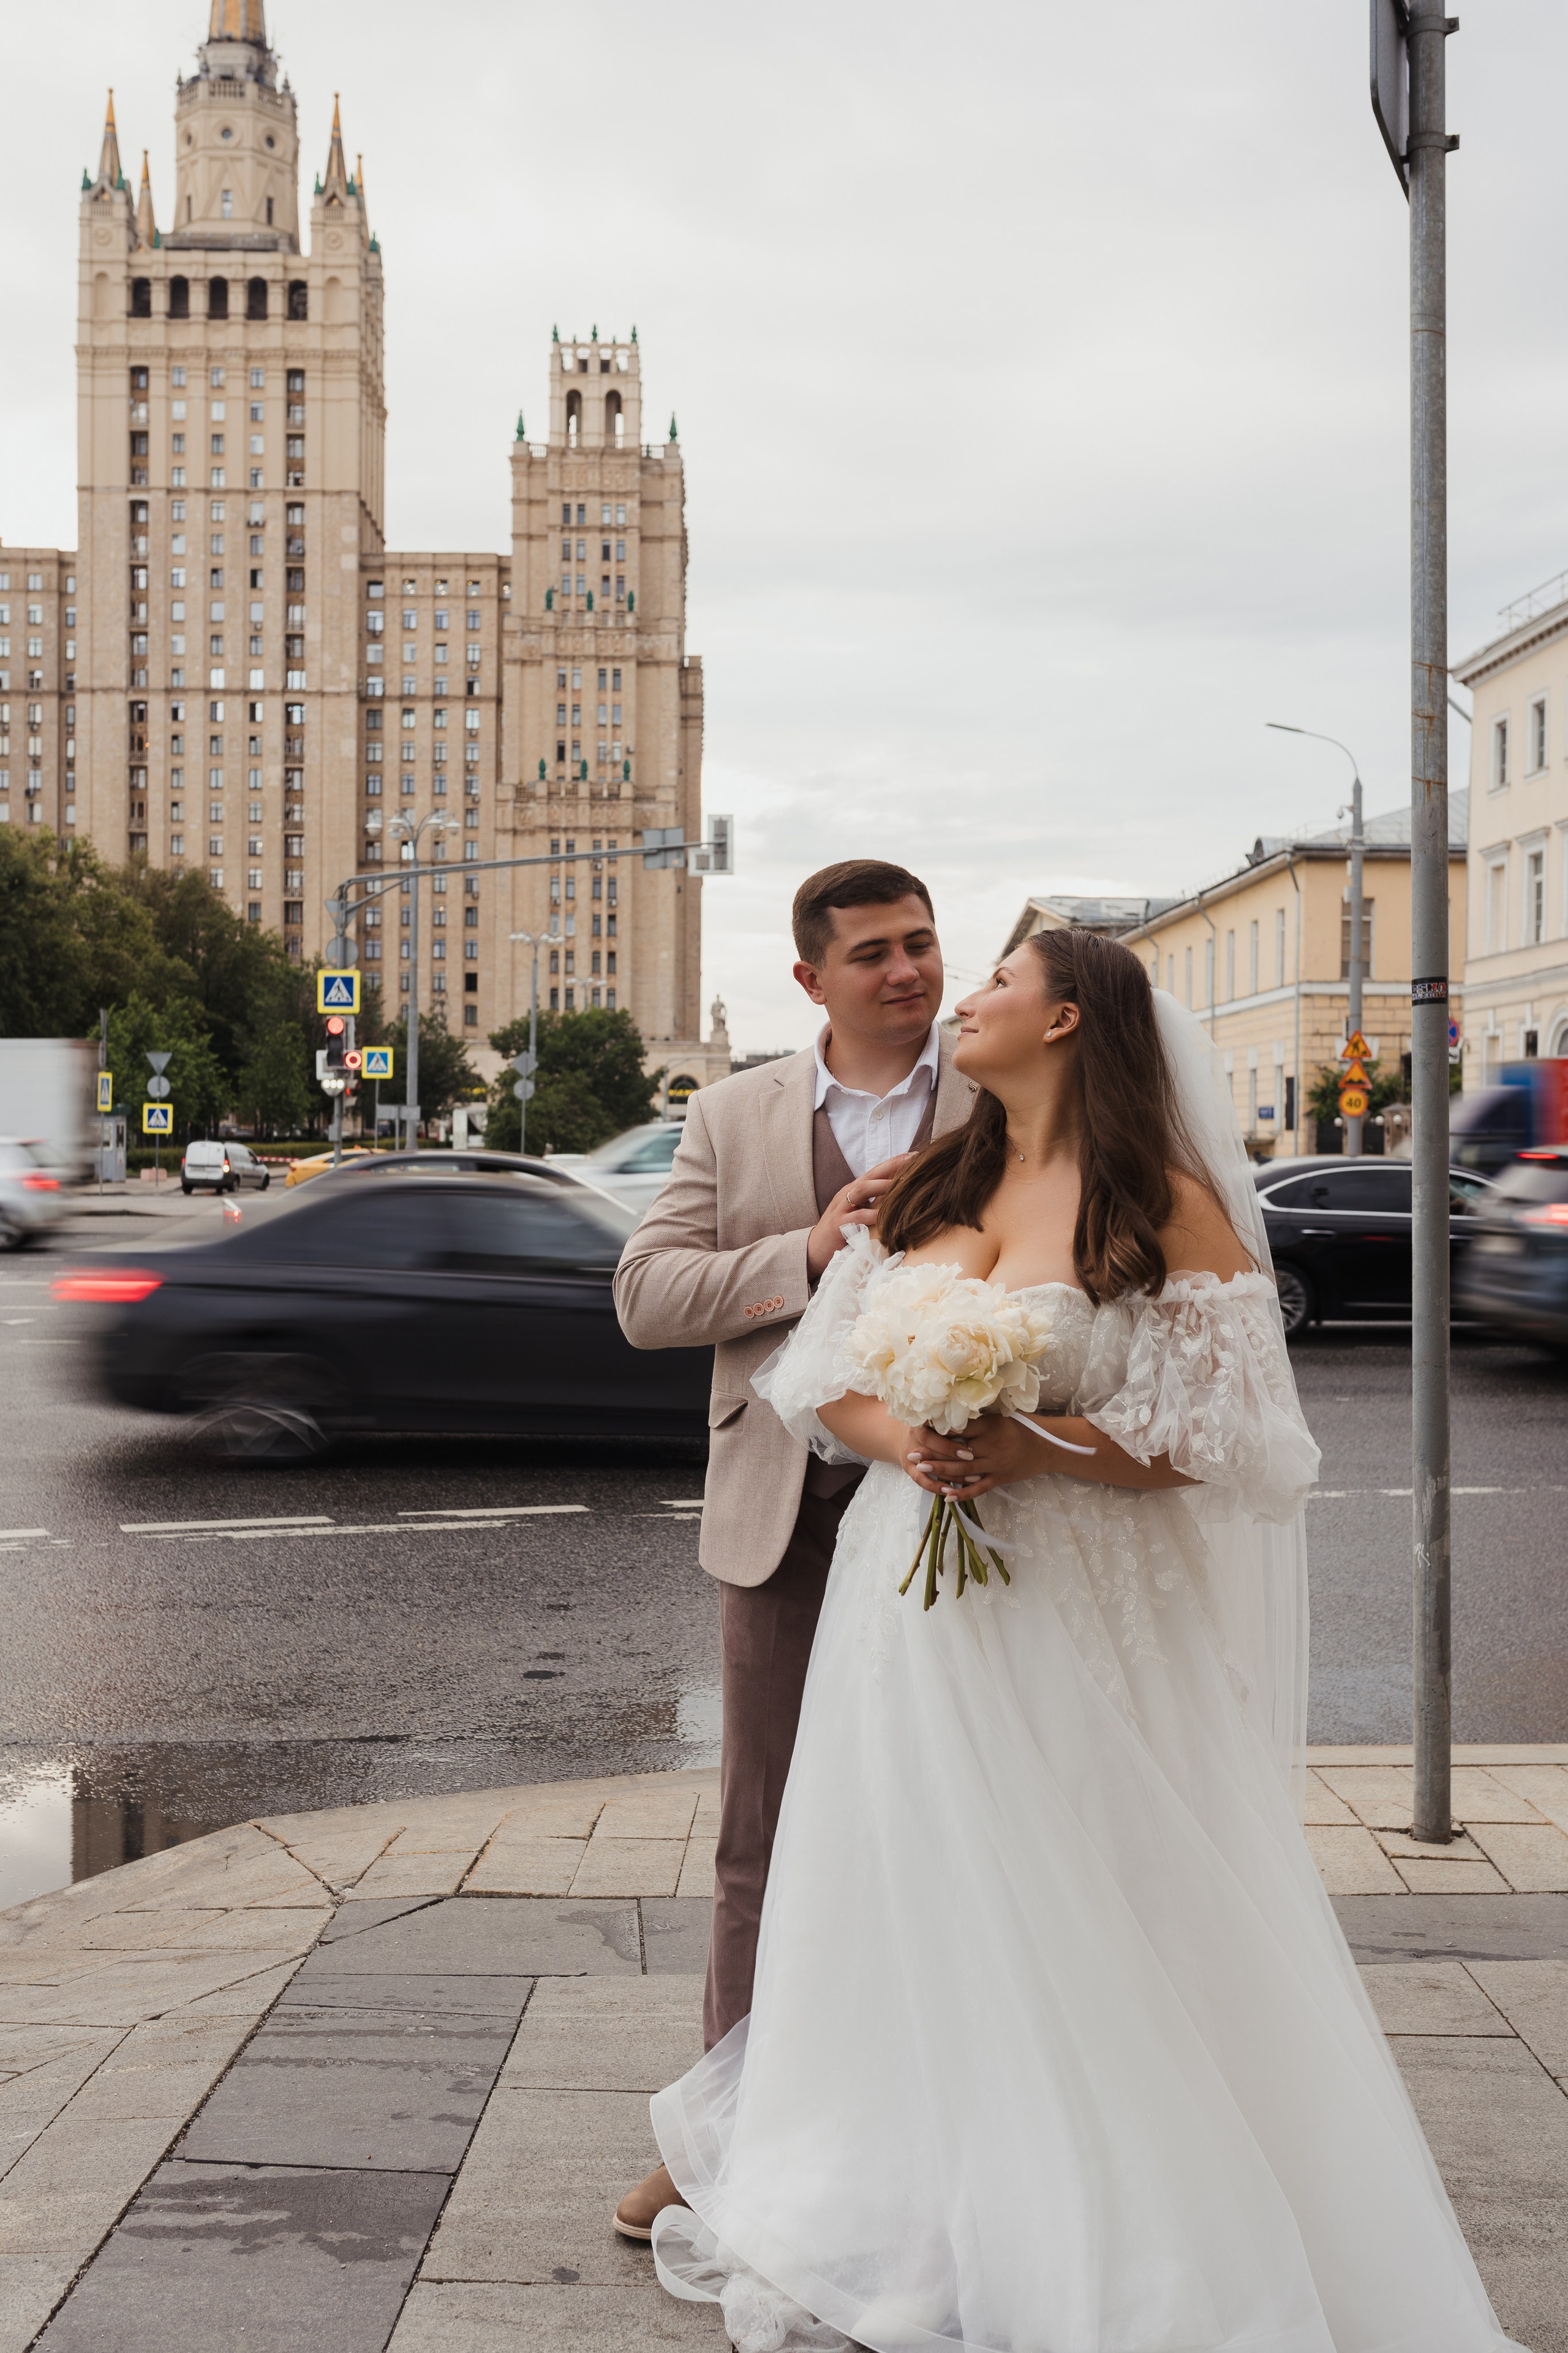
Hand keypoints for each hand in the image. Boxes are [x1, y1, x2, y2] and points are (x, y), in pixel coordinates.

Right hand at [805, 1153, 916, 1280]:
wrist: (815, 1250)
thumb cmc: (842, 1231)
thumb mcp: (858, 1212)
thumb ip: (874, 1202)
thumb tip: (900, 1196)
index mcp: (853, 1190)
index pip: (876, 1171)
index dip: (895, 1162)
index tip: (916, 1156)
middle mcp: (847, 1194)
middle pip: (871, 1175)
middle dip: (892, 1167)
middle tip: (914, 1163)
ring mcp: (841, 1208)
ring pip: (862, 1190)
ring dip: (883, 1186)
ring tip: (902, 1184)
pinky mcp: (838, 1225)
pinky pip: (857, 1217)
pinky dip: (873, 1215)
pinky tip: (886, 1216)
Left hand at [904, 1417, 1057, 1501]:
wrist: (1049, 1448)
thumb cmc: (1025, 1427)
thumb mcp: (1003, 1416)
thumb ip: (980, 1418)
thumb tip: (954, 1412)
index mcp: (990, 1427)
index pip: (959, 1429)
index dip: (938, 1430)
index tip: (920, 1429)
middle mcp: (991, 1446)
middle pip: (956, 1450)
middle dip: (932, 1452)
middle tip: (912, 1453)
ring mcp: (995, 1464)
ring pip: (963, 1470)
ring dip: (940, 1470)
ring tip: (920, 1468)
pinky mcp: (1000, 1479)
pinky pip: (979, 1489)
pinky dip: (962, 1493)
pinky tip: (946, 1496)